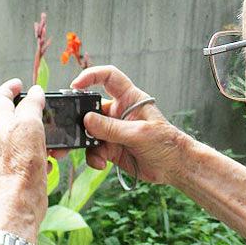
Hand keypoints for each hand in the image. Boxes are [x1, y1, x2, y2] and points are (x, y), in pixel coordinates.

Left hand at [0, 79, 48, 233]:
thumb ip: (31, 105)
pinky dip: (41, 158)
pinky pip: (30, 161)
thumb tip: (35, 92)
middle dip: (5, 117)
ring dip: (33, 138)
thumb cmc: (20, 163)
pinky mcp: (21, 174)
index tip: (19, 84)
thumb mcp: (28, 124)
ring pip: (13, 143)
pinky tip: (50, 159)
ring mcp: (8, 160)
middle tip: (22, 113)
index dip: (7, 90)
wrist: (22, 199)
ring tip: (49, 138)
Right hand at [70, 66, 189, 184]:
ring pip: (89, 132)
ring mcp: (113, 131)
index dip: (91, 76)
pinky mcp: (111, 148)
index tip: (76, 86)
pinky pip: (94, 149)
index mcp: (130, 99)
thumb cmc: (167, 143)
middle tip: (71, 127)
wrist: (175, 168)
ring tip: (85, 152)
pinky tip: (101, 163)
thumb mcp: (139, 133)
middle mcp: (119, 112)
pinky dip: (93, 156)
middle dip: (80, 118)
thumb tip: (87, 120)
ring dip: (84, 142)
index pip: (109, 77)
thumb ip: (112, 128)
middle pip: (92, 108)